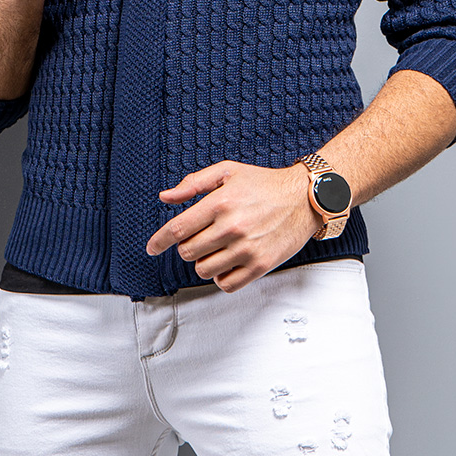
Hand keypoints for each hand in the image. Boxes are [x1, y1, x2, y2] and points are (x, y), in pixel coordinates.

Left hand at [145, 160, 323, 292]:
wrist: (303, 198)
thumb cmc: (265, 183)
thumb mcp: (228, 172)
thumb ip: (194, 183)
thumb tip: (166, 197)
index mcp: (220, 203)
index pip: (177, 229)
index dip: (159, 241)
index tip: (151, 248)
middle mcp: (231, 227)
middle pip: (188, 252)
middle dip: (188, 245)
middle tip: (202, 235)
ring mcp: (246, 249)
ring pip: (204, 270)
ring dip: (204, 261)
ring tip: (217, 247)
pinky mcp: (260, 266)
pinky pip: (226, 284)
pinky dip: (221, 276)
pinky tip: (228, 261)